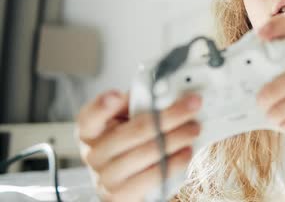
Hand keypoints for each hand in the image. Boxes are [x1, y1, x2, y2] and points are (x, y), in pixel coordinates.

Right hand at [75, 90, 201, 200]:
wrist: (129, 179)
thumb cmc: (130, 144)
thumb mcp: (127, 120)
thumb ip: (139, 104)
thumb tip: (165, 92)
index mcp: (91, 130)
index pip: (90, 116)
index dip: (102, 105)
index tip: (117, 95)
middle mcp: (93, 154)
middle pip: (133, 131)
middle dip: (168, 116)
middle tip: (191, 106)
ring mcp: (105, 178)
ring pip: (146, 154)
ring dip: (176, 139)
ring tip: (194, 129)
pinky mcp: (121, 197)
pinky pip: (151, 178)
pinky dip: (172, 164)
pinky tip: (186, 153)